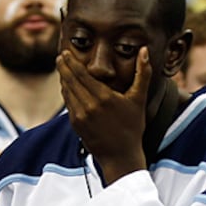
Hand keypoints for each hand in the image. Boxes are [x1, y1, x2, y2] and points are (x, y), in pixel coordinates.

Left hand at [57, 47, 151, 183]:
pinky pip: (68, 103)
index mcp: (104, 97)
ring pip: (67, 91)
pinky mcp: (75, 124)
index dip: (71, 62)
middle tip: (60, 55)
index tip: (65, 52)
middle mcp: (89, 106)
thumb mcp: (139, 99)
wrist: (121, 156)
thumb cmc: (133, 127)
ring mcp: (80, 116)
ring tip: (62, 67)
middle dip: (64, 67)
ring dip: (63, 78)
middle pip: (70, 80)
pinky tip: (67, 85)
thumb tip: (145, 50)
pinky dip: (66, 92)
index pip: (81, 74)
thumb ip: (142, 73)